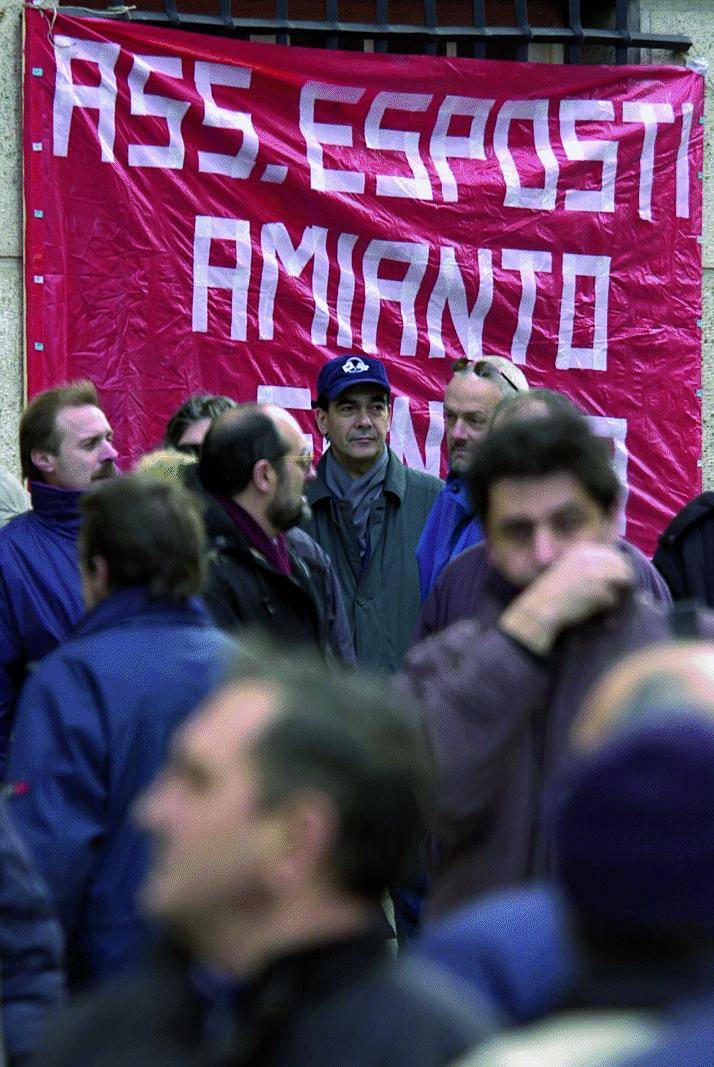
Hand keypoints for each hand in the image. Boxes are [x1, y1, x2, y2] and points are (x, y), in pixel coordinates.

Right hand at [500, 542, 633, 655]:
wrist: (541, 607)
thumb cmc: (554, 591)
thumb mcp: (570, 567)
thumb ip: (591, 563)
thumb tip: (619, 567)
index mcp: (583, 550)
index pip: (615, 553)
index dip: (619, 567)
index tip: (616, 580)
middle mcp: (591, 557)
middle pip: (623, 566)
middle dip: (623, 580)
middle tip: (618, 593)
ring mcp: (596, 573)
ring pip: (623, 581)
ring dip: (617, 593)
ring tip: (605, 602)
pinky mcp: (599, 590)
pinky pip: (613, 599)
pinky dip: (607, 607)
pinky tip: (593, 610)